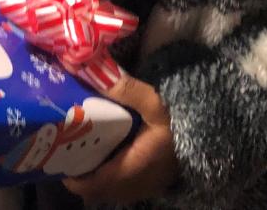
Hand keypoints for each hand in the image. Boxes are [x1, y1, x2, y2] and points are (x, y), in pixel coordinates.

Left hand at [63, 75, 179, 205]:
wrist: (208, 137)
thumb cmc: (179, 122)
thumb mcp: (155, 103)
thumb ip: (129, 90)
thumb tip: (99, 75)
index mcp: (134, 168)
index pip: (94, 185)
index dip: (73, 177)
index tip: (58, 157)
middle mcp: (135, 185)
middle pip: (97, 191)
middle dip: (79, 176)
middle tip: (64, 150)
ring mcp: (143, 188)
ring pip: (108, 191)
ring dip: (93, 178)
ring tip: (79, 151)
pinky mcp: (149, 184)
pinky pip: (119, 188)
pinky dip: (107, 177)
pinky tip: (103, 155)